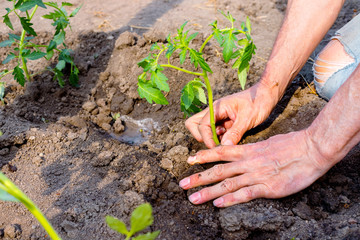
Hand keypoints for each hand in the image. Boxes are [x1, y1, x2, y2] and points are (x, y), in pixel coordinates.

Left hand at [179, 130, 331, 206]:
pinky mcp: (268, 187)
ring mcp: (257, 175)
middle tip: (182, 184)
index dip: (203, 156)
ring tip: (193, 199)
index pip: (220, 152)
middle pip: (218, 170)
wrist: (311, 149)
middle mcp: (248, 162)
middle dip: (198, 177)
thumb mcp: (266, 143)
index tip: (189, 160)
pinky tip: (218, 205)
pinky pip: (245, 194)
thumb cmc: (292, 144)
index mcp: (248, 150)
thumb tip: (241, 153)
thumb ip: (252, 151)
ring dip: (208, 192)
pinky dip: (231, 199)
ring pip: (227, 184)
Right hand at [185, 83, 275, 147]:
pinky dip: (218, 137)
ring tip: (225, 138)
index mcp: (217, 107)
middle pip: (193, 124)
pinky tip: (231, 137)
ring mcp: (217, 116)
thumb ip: (235, 132)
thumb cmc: (258, 102)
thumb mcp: (248, 118)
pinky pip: (213, 131)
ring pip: (202, 128)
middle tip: (216, 141)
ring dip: (210, 137)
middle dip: (201, 136)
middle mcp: (214, 111)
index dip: (206, 138)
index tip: (216, 147)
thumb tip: (224, 146)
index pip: (202, 124)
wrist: (267, 95)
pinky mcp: (223, 122)